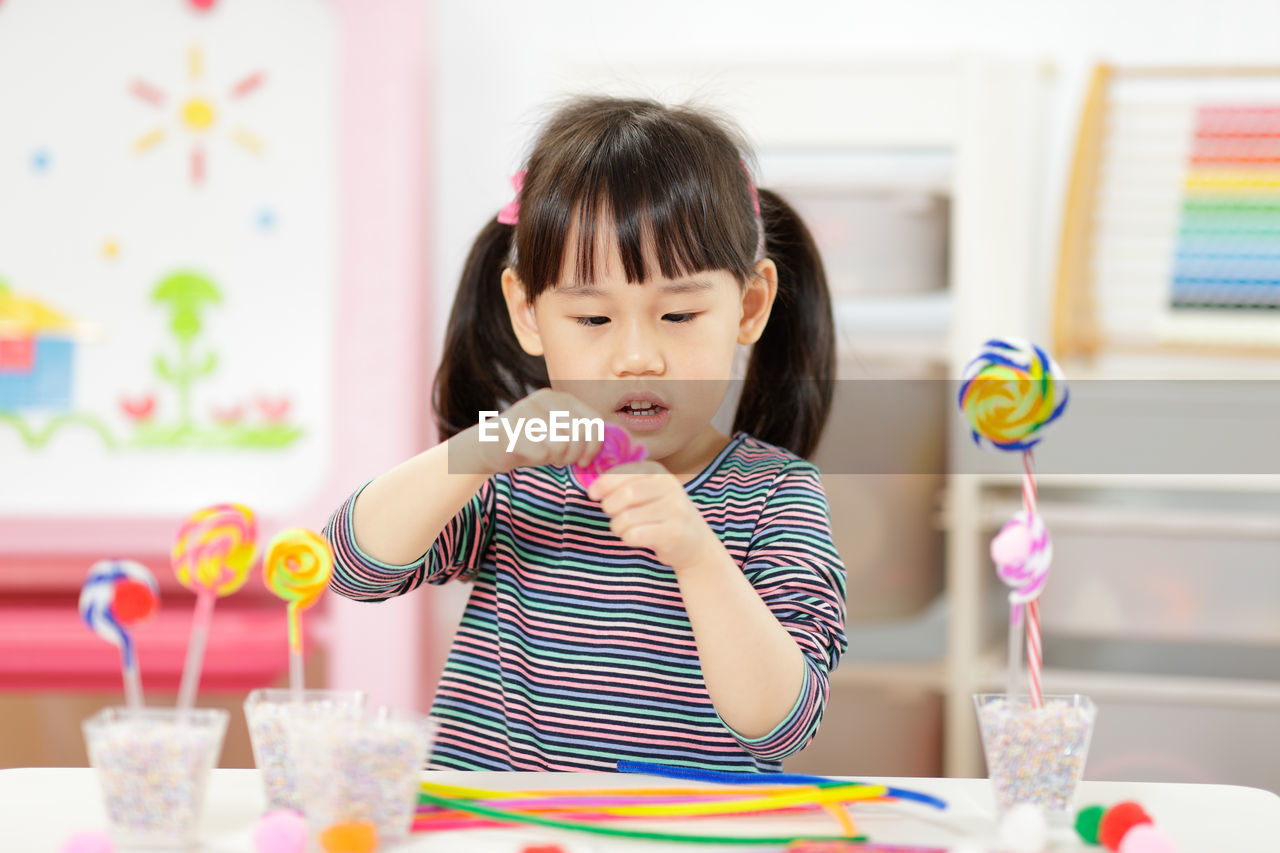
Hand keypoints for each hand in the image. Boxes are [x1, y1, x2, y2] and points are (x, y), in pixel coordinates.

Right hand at [461, 388, 604, 475]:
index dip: (595, 445)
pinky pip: (542, 453)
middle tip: (562, 459)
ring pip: (563, 444)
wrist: (490, 446)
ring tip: (545, 454)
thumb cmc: (532, 442)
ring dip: (556, 457)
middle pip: (580, 434)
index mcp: (560, 398)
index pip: (594, 421)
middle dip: (575, 455)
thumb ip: (582, 434)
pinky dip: (539, 460)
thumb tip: (618, 446)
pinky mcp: (514, 429)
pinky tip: (529, 454)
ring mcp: (528, 412)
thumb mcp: (560, 432)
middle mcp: (545, 399)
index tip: (585, 459)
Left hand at [587, 460, 721, 570]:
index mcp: (659, 472)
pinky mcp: (673, 532)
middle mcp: (670, 486)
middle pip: (625, 495)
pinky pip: (634, 535)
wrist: (695, 543)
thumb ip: (624, 485)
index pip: (623, 472)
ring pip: (627, 518)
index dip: (603, 483)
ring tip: (626, 529)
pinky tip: (637, 538)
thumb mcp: (648, 492)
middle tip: (613, 515)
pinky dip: (628, 538)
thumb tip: (593, 488)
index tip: (593, 494)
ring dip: (618, 527)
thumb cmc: (662, 515)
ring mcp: (674, 509)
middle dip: (610, 507)